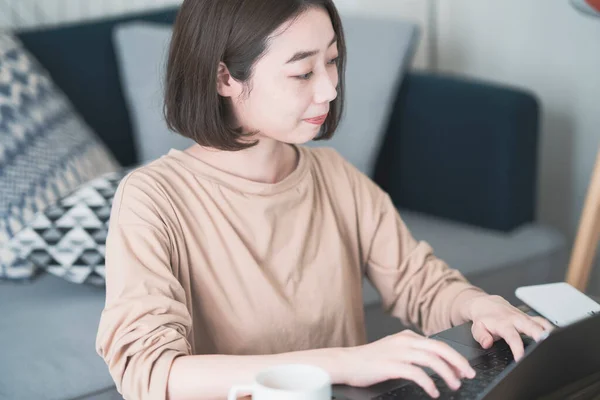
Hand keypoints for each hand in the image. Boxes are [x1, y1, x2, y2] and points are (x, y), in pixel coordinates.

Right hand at [343, 330, 475, 397]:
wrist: (345, 362)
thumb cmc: (368, 361)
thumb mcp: (393, 350)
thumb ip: (412, 352)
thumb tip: (434, 363)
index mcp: (407, 337)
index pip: (438, 344)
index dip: (455, 357)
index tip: (464, 369)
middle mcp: (404, 341)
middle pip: (439, 349)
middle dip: (458, 362)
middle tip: (469, 374)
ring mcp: (398, 352)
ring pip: (432, 360)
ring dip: (447, 374)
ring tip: (454, 385)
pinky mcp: (391, 365)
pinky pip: (417, 373)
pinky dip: (429, 383)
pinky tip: (433, 391)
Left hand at [464, 295, 554, 361]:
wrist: (486, 304)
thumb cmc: (483, 318)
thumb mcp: (476, 328)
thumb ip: (481, 336)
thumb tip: (487, 343)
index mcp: (503, 323)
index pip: (512, 337)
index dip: (518, 349)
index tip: (522, 358)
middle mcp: (516, 319)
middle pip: (532, 327)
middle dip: (541, 336)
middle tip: (549, 346)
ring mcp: (524, 317)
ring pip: (540, 322)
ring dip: (550, 331)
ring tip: (560, 342)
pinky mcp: (529, 317)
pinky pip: (542, 321)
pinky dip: (550, 328)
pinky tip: (559, 336)